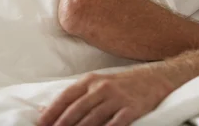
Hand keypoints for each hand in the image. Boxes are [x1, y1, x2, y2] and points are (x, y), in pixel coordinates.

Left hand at [37, 68, 172, 125]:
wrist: (158, 78)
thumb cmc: (125, 83)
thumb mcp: (99, 83)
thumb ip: (75, 96)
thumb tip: (43, 110)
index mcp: (92, 81)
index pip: (66, 97)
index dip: (51, 113)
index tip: (40, 124)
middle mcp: (103, 88)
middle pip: (76, 111)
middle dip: (62, 125)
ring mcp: (118, 98)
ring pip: (92, 120)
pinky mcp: (132, 109)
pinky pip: (114, 124)